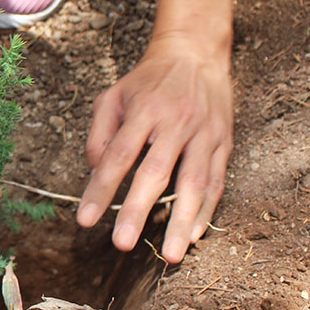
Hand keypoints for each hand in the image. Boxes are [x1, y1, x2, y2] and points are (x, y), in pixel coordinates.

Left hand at [75, 0, 234, 261]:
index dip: (101, 189)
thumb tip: (95, 172)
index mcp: (144, 111)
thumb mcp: (114, 95)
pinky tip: (195, 235)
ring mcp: (204, 134)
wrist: (196, 54)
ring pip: (193, 184)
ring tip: (172, 255)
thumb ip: (99, 133)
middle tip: (122, 243)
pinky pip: (216, 182)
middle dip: (138, 211)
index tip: (85, 219)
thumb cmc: (148, 80)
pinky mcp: (224, 142)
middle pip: (155, 173)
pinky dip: (207, 211)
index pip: (118, 156)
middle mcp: (175, 123)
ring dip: (182, 222)